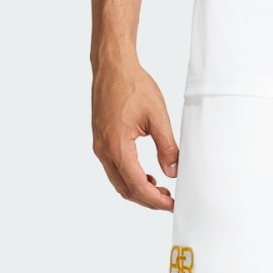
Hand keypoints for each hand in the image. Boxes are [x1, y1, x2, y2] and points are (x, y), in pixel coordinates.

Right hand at [91, 58, 178, 208]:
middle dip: (147, 200)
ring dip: (138, 190)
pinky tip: (146, 175)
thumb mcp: (157, 116)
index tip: (171, 205)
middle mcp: (103, 150)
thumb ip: (166, 146)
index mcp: (117, 145)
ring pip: (118, 181)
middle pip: (125, 188)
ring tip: (160, 191)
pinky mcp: (100, 141)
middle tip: (169, 201)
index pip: (136, 185)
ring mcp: (99, 146)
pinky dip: (129, 178)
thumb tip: (173, 172)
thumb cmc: (132, 85)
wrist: (112, 66)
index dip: (155, 200)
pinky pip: (114, 169)